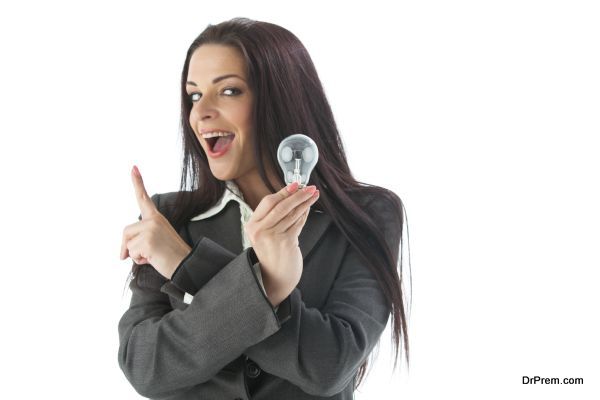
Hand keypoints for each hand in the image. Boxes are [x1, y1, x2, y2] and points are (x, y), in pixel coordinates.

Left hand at [120, 165, 191, 278]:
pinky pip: (131, 253)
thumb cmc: (170, 257)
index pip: (144, 198)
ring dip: (136, 255)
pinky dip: (139, 260)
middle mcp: (153, 220)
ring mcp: (151, 229)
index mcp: (157, 218)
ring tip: (153, 256)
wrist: (186, 266)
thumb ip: (140, 240)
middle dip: (128, 247)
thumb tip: (121, 255)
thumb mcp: (154, 243)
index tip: (133, 167)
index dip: (138, 182)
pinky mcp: (148, 240)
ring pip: (127, 244)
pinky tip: (153, 259)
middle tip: (147, 255)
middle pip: (126, 232)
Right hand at [244, 182, 319, 305]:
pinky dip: (305, 215)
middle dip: (298, 195)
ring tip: (314, 195)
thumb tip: (291, 194)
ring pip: (291, 214)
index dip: (283, 191)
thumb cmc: (272, 252)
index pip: (268, 202)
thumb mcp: (266, 233)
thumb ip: (273, 216)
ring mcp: (272, 237)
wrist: (275, 276)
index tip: (296, 184)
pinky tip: (309, 208)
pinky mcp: (285, 242)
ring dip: (305, 203)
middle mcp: (260, 230)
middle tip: (310, 187)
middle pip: (281, 206)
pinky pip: (298, 224)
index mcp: (252, 225)